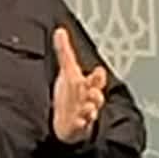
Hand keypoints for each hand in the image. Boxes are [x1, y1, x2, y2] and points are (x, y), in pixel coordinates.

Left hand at [51, 27, 106, 143]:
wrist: (69, 118)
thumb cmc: (71, 93)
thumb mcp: (67, 70)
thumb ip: (64, 51)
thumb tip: (59, 30)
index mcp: (86, 85)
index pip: (94, 79)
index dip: (98, 76)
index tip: (99, 71)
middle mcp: (87, 99)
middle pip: (96, 96)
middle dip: (96, 94)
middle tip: (94, 92)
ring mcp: (84, 113)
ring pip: (91, 111)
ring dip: (90, 109)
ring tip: (88, 108)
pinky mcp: (78, 126)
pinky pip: (81, 126)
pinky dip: (81, 124)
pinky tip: (79, 122)